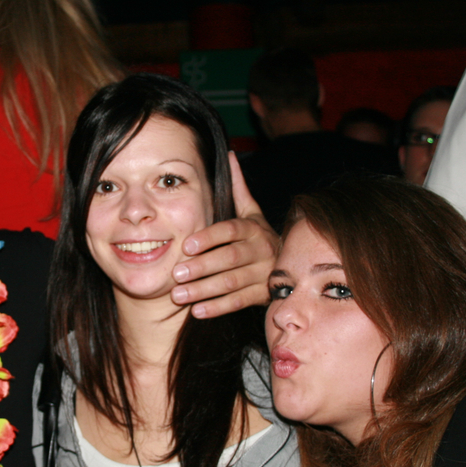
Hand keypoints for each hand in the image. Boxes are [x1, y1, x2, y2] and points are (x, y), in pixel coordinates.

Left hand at [171, 151, 277, 317]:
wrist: (289, 266)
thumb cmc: (257, 237)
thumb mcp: (251, 212)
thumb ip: (238, 188)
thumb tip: (229, 154)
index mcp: (253, 228)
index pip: (230, 231)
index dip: (209, 238)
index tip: (185, 245)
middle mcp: (261, 249)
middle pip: (230, 259)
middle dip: (201, 267)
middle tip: (176, 274)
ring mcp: (264, 274)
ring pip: (233, 283)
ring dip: (204, 290)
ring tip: (180, 296)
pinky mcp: (264, 295)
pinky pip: (240, 303)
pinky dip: (218, 308)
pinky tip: (197, 311)